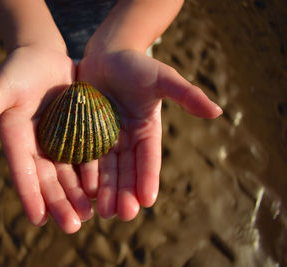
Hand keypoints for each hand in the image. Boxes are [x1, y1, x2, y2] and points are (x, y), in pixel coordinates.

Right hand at [0, 45, 92, 232]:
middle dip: (59, 203)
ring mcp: (59, 142)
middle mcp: (38, 146)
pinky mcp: (78, 134)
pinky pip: (86, 156)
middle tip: (72, 225)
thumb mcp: (2, 87)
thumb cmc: (19, 69)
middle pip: (48, 179)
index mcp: (17, 140)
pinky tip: (104, 189)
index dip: (30, 195)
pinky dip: (94, 174)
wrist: (45, 57)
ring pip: (69, 174)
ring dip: (78, 196)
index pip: (22, 172)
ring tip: (90, 215)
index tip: (38, 219)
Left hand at [77, 49, 221, 220]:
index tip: (147, 200)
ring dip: (104, 190)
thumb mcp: (162, 78)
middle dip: (124, 192)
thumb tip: (217, 111)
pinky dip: (84, 173)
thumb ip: (186, 95)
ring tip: (103, 211)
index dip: (148, 178)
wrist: (105, 55)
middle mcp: (126, 140)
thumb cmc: (136, 65)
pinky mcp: (84, 134)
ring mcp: (105, 138)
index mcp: (147, 131)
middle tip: (122, 214)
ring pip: (105, 169)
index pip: (149, 159)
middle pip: (126, 170)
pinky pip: (84, 155)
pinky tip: (81, 190)